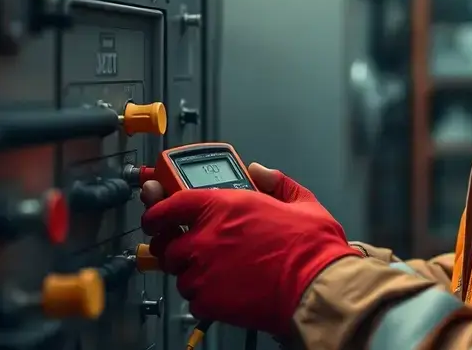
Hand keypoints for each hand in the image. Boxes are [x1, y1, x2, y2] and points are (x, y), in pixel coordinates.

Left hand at [140, 168, 360, 334]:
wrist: (316, 288)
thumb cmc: (311, 248)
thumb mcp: (302, 201)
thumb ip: (277, 182)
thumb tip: (260, 172)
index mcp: (224, 206)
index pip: (169, 204)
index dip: (156, 208)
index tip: (155, 211)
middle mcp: (206, 237)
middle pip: (166, 242)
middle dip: (173, 244)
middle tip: (186, 246)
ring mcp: (203, 271)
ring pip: (179, 273)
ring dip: (191, 271)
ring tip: (216, 271)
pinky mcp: (208, 301)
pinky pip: (193, 298)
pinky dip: (204, 296)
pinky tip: (225, 290)